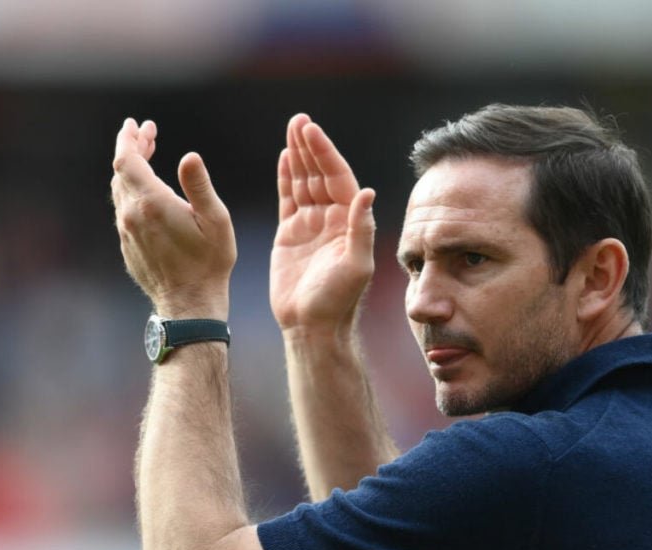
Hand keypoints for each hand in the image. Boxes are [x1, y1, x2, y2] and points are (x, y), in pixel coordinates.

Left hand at [111, 118, 236, 318]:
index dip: (129, 138)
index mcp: (151, 204)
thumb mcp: (216, 221)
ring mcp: (126, 233)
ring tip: (148, 157)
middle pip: (121, 172)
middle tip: (148, 134)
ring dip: (132, 171)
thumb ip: (199, 185)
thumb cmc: (209, 263)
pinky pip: (125, 211)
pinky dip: (132, 192)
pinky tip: (147, 193)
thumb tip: (189, 156)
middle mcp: (131, 216)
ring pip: (121, 191)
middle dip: (133, 148)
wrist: (189, 304)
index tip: (138, 124)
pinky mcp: (128, 246)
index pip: (126, 160)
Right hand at [270, 114, 375, 335]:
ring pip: (304, 182)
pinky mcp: (291, 234)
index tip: (311, 131)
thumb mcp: (357, 265)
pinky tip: (283, 157)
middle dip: (310, 147)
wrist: (312, 326)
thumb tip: (367, 192)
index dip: (325, 153)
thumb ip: (361, 229)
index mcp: (349, 222)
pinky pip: (288, 198)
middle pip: (320, 173)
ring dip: (298, 156)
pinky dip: (286, 178)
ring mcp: (311, 225)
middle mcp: (332, 219)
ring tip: (292, 128)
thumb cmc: (338, 301)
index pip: (338, 178)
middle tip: (299, 120)